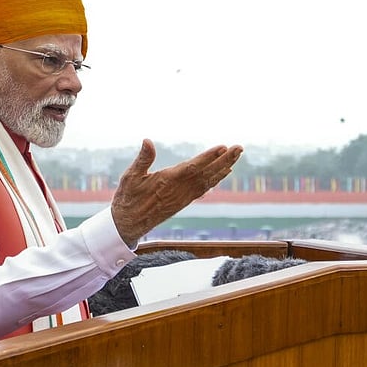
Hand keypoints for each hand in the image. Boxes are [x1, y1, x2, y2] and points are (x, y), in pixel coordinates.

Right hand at [111, 139, 242, 245]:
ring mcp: (183, 197)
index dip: (209, 157)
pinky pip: (204, 188)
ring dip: (224, 167)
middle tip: (240, 148)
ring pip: (208, 180)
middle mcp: (180, 190)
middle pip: (206, 173)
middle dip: (224, 160)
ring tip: (237, 155)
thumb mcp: (130, 177)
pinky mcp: (183, 201)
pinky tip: (225, 172)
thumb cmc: (127, 198)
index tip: (223, 147)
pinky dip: (216, 179)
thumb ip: (142, 159)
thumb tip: (147, 140)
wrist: (128, 225)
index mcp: (167, 181)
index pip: (192, 167)